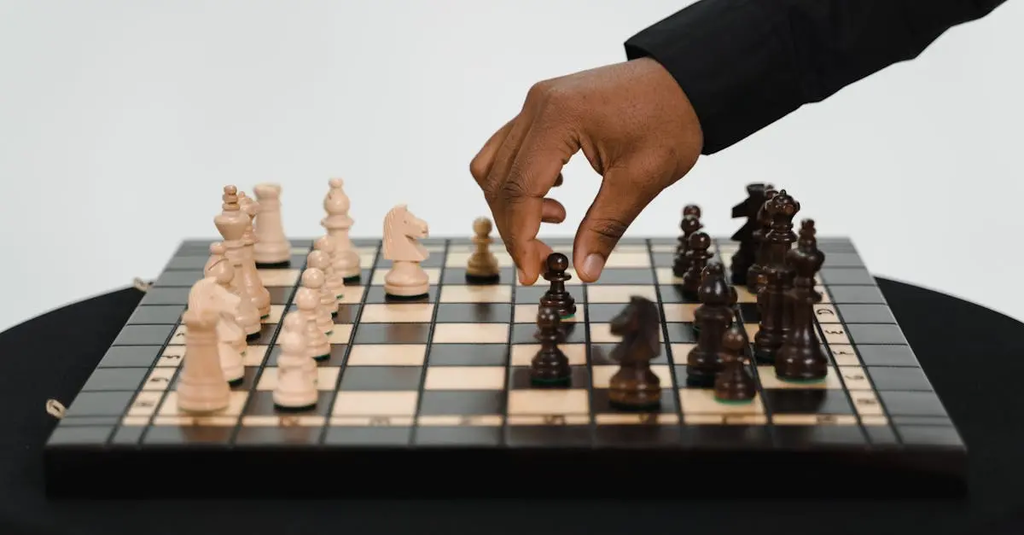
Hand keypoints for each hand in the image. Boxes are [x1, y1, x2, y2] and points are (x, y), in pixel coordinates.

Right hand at [469, 57, 702, 284]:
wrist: (686, 83)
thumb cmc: (670, 121)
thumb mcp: (642, 180)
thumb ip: (606, 227)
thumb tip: (584, 271)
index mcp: (559, 118)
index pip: (519, 189)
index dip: (520, 238)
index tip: (533, 273)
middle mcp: (537, 105)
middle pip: (499, 181)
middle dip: (515, 228)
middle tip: (544, 260)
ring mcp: (536, 103)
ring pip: (494, 166)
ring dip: (511, 205)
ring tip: (557, 219)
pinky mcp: (542, 108)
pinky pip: (508, 149)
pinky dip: (517, 181)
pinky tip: (554, 196)